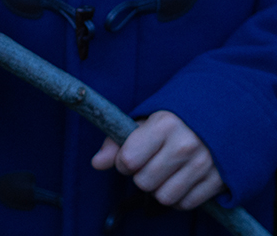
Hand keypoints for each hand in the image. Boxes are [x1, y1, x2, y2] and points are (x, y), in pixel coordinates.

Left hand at [91, 110, 224, 209]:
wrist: (223, 115)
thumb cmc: (175, 120)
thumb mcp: (144, 121)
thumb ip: (116, 142)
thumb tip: (96, 163)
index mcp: (164, 124)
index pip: (128, 160)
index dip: (124, 162)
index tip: (131, 155)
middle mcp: (185, 145)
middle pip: (144, 182)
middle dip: (141, 176)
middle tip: (150, 163)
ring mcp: (205, 164)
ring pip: (164, 197)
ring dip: (159, 189)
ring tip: (165, 172)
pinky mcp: (219, 180)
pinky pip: (185, 204)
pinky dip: (178, 198)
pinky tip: (180, 180)